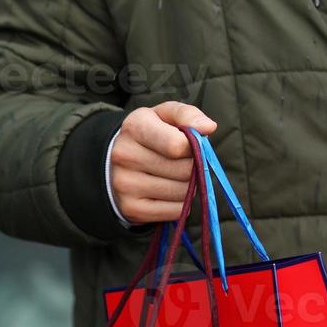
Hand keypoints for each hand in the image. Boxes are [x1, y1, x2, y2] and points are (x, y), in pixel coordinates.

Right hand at [111, 100, 216, 224]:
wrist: (118, 161)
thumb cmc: (151, 133)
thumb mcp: (166, 114)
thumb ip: (188, 115)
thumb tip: (208, 127)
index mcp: (135, 127)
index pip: (178, 145)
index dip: (194, 146)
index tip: (192, 144)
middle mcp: (125, 156)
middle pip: (184, 170)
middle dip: (194, 166)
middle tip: (184, 161)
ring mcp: (125, 184)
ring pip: (183, 191)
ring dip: (189, 185)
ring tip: (176, 175)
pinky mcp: (131, 208)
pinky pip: (175, 211)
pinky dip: (181, 203)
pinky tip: (169, 191)